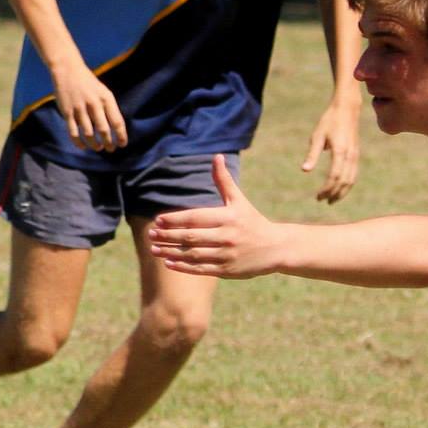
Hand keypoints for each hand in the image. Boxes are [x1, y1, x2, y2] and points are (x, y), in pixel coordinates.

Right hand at [51, 64, 127, 151]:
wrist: (68, 70)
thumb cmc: (88, 82)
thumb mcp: (103, 91)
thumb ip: (108, 108)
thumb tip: (115, 128)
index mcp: (106, 98)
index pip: (117, 121)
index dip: (121, 136)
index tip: (122, 145)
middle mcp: (94, 104)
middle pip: (104, 130)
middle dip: (109, 143)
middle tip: (110, 149)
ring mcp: (80, 109)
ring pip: (89, 134)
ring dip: (94, 144)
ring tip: (98, 148)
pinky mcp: (68, 112)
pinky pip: (74, 132)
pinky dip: (79, 142)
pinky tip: (83, 146)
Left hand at [147, 155, 282, 278]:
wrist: (276, 248)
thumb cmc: (252, 221)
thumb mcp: (239, 201)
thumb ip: (224, 181)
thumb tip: (217, 156)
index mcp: (228, 217)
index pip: (196, 218)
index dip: (175, 219)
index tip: (158, 219)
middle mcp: (227, 236)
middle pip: (191, 236)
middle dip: (168, 236)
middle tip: (151, 234)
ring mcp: (227, 255)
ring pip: (193, 254)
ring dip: (171, 252)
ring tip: (154, 249)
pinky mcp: (228, 270)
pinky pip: (201, 269)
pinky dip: (183, 267)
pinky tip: (168, 263)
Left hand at [302, 99, 360, 203]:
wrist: (347, 109)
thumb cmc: (329, 121)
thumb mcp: (317, 136)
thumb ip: (312, 154)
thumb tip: (304, 170)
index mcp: (340, 151)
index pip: (334, 176)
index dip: (326, 189)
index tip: (317, 196)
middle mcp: (350, 155)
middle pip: (344, 181)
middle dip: (334, 193)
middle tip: (322, 201)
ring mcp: (355, 155)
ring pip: (352, 179)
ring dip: (342, 191)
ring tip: (331, 200)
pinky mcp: (356, 154)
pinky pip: (354, 173)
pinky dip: (347, 184)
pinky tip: (339, 188)